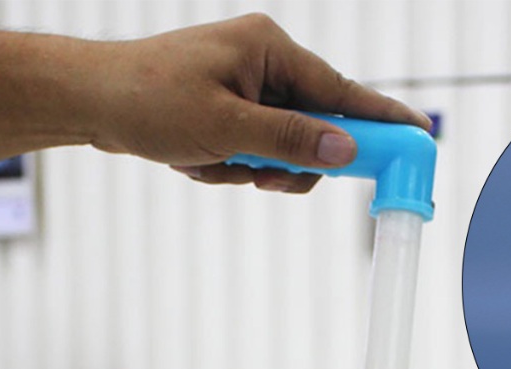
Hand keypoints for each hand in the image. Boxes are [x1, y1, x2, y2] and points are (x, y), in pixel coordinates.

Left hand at [91, 13, 430, 191]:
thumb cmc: (148, 99)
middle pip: (316, 128)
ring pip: (287, 149)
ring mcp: (249, 89)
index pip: (342, 90)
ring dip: (255, 168)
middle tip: (262, 175)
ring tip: (214, 162)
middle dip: (290, 161)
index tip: (419, 135)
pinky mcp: (234, 111)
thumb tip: (346, 148)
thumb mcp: (226, 127)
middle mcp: (265, 65)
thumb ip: (292, 139)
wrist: (91, 102)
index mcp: (270, 50)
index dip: (381, 118)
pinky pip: (257, 153)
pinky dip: (232, 167)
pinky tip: (199, 159)